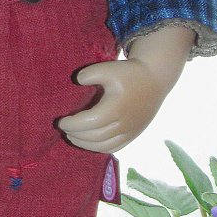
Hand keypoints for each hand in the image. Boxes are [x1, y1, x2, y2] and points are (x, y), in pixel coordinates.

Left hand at [56, 26, 194, 153]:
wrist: (155, 79)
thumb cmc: (130, 73)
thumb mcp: (109, 68)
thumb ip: (90, 73)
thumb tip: (76, 80)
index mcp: (116, 108)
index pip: (89, 123)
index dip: (72, 124)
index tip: (61, 121)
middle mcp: (123, 123)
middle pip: (94, 137)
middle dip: (76, 135)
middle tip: (64, 129)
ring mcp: (130, 131)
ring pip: (104, 146)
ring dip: (85, 145)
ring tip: (72, 137)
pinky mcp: (134, 134)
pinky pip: (114, 148)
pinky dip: (99, 148)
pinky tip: (89, 143)